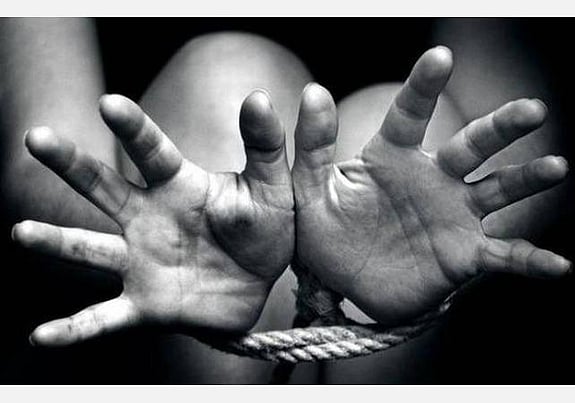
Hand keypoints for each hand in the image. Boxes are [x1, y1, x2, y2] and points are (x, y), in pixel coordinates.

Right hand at [12, 91, 293, 345]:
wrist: (261, 284)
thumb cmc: (264, 229)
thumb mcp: (272, 188)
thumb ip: (265, 146)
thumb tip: (258, 96)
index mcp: (179, 186)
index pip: (152, 151)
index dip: (132, 128)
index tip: (109, 103)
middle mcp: (148, 218)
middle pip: (103, 187)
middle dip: (71, 164)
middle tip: (36, 137)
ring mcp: (140, 261)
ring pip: (89, 250)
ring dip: (55, 241)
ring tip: (21, 232)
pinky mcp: (143, 304)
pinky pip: (102, 318)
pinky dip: (74, 328)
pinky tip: (40, 337)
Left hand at [292, 47, 570, 323]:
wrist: (344, 280)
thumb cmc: (327, 230)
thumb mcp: (310, 190)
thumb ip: (312, 146)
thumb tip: (315, 91)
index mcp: (393, 156)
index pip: (410, 113)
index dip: (425, 86)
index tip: (441, 57)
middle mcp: (432, 178)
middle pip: (472, 145)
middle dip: (502, 127)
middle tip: (533, 110)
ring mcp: (453, 213)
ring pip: (497, 189)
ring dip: (527, 179)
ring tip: (556, 167)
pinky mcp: (464, 253)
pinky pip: (503, 255)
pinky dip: (531, 261)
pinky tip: (559, 266)